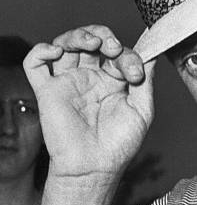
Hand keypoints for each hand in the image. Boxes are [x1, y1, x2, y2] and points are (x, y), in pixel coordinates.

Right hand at [24, 25, 155, 177]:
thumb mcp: (142, 111)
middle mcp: (90, 77)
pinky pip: (35, 63)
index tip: (135, 74)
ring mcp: (68, 82)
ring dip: (78, 35)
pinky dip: (41, 50)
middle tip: (112, 48)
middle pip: (91, 40)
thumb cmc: (119, 145)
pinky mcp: (47, 91)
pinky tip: (57, 52)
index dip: (127, 55)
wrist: (95, 168)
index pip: (118, 53)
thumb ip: (146, 81)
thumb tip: (153, 54)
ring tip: (92, 43)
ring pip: (65, 44)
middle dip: (103, 36)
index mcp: (112, 81)